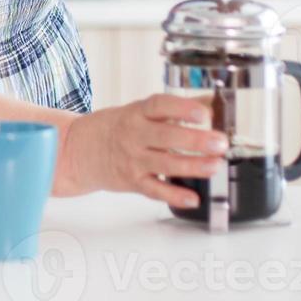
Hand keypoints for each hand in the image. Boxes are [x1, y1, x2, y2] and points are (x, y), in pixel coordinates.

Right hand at [55, 95, 228, 206]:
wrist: (80, 149)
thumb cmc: (117, 128)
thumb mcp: (140, 111)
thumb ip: (174, 110)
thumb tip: (212, 102)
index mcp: (138, 112)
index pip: (160, 106)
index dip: (182, 108)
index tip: (203, 113)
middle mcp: (134, 134)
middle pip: (165, 137)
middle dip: (195, 141)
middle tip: (220, 143)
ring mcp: (133, 159)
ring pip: (164, 164)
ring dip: (192, 166)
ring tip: (215, 166)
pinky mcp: (132, 182)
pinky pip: (154, 190)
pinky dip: (174, 196)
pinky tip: (193, 198)